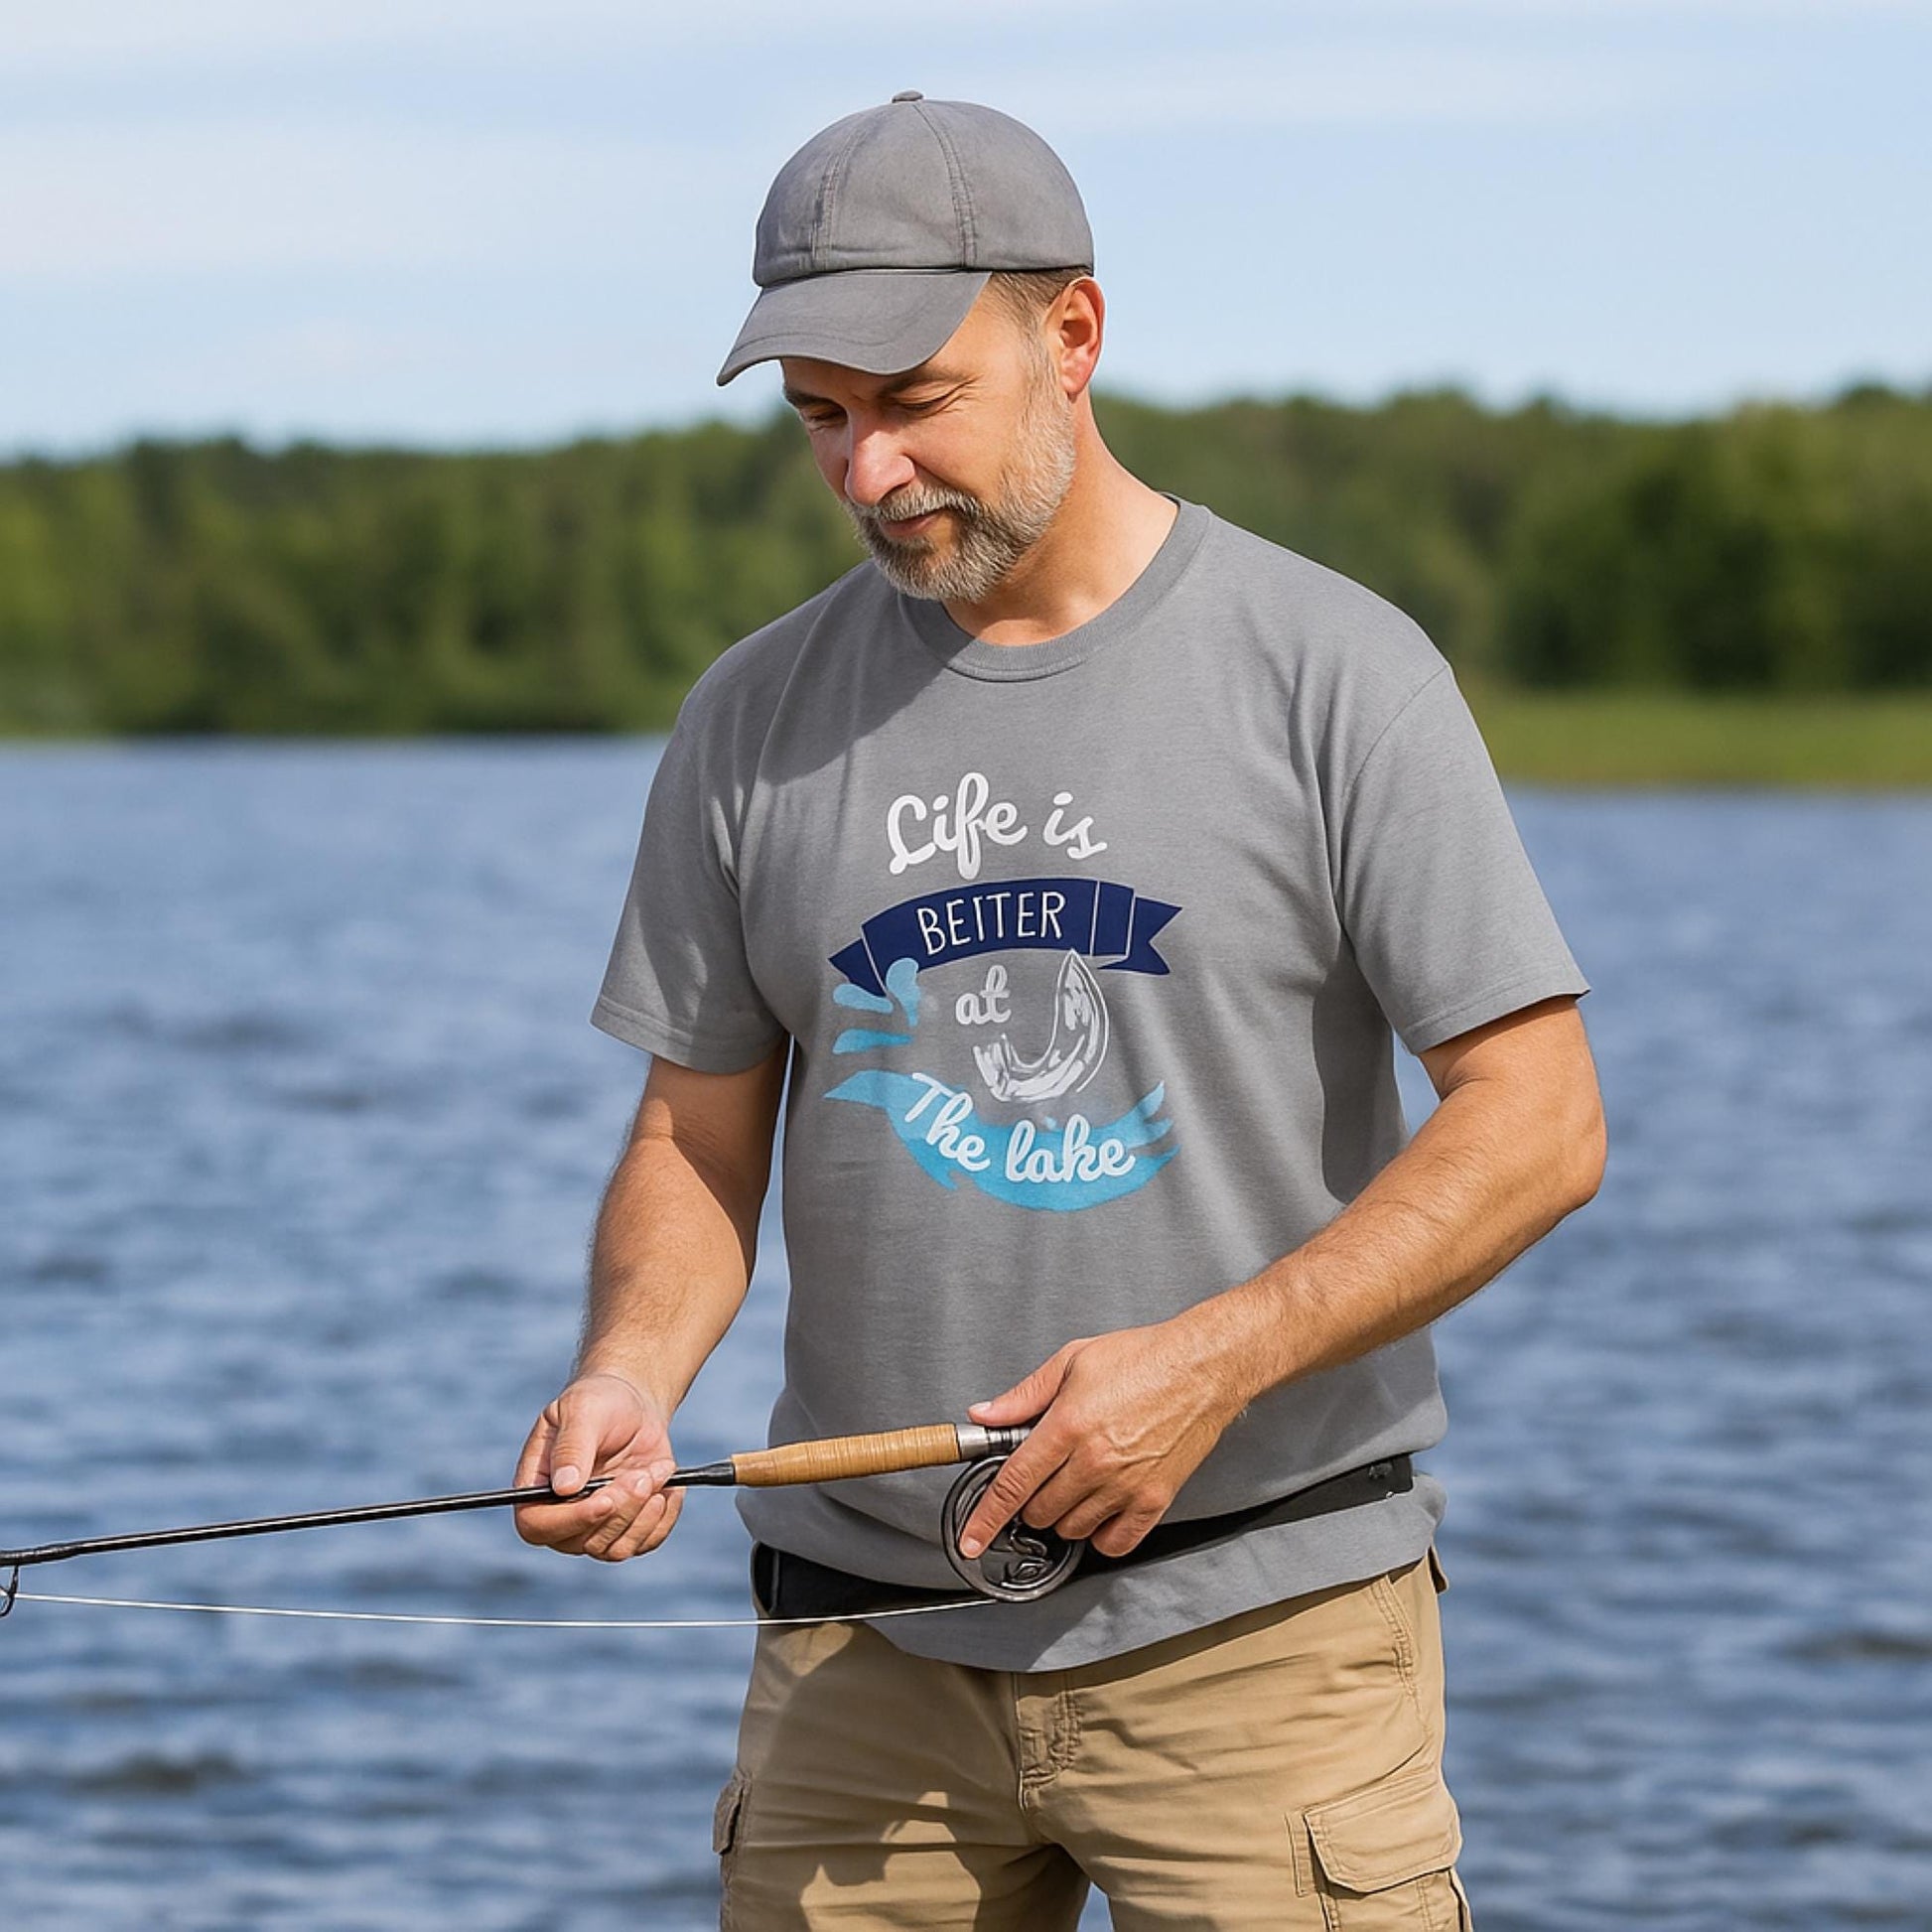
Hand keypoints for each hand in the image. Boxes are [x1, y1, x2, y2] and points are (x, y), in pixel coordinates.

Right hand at [512, 1371, 683, 1561]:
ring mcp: (594, 1526)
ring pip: (615, 1548)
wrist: (632, 1404)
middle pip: (584, 1541)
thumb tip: (564, 1488)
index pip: (537, 1525)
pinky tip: (667, 1481)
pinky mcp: (627, 1527)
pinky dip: (664, 1515)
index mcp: (536, 1487)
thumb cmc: (599, 1401)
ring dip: (643, 1513)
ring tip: (656, 1471)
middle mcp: (560, 1516)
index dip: (571, 1520)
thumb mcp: (582, 1410)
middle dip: (621, 1508)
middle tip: (642, 1474)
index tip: (606, 1499)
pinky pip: (647, 1541)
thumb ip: (571, 1447)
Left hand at [958, 1317, 1245, 1560]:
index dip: (986, 1517)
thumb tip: (984, 1415)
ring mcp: (1126, 1485)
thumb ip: (1024, 1395)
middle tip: (1043, 1476)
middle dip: (1029, 1501)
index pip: (1014, 1483)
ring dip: (1063, 1515)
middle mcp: (1095, 1461)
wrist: (1202, 1367)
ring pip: (1072, 1528)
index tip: (971, 1539)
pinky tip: (1100, 1510)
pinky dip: (1100, 1535)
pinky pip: (1115, 1542)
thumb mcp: (1073, 1360)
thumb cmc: (1143, 1358)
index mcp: (1068, 1425)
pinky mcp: (1155, 1499)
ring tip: (1075, 1484)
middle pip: (1039, 1511)